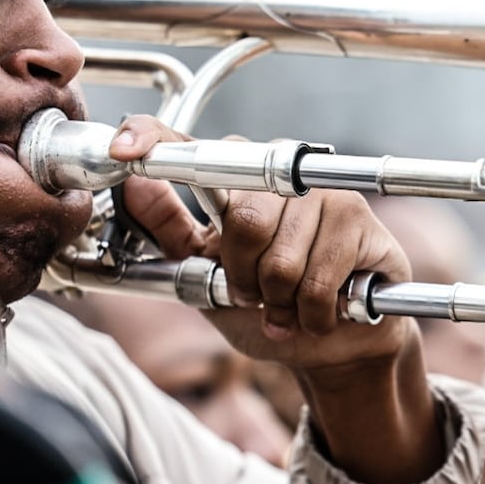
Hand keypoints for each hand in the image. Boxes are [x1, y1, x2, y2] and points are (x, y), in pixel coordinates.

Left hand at [109, 116, 437, 483]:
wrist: (336, 344)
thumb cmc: (272, 305)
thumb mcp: (207, 276)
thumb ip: (172, 234)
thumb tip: (134, 185)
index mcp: (238, 181)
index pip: (189, 147)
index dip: (154, 139)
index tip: (122, 150)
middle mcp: (282, 174)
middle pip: (245, 221)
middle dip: (245, 278)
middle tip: (257, 294)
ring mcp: (327, 193)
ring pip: (282, 261)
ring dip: (281, 304)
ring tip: (291, 307)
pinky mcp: (361, 222)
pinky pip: (318, 280)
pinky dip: (312, 314)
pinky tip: (321, 313)